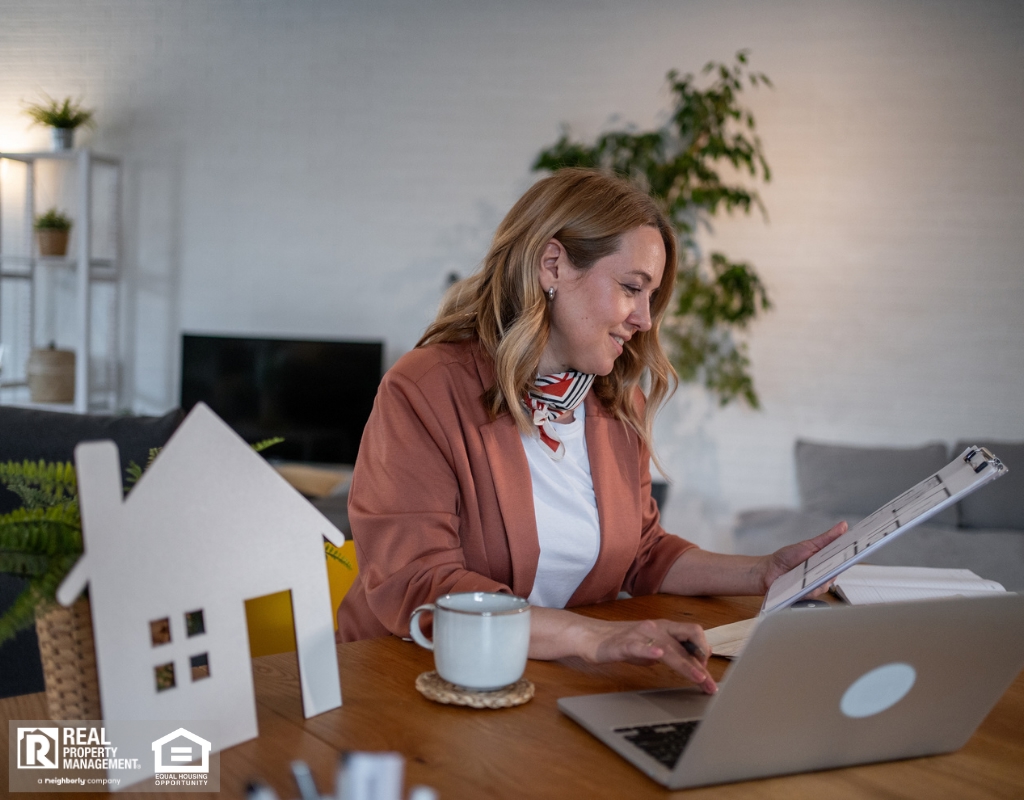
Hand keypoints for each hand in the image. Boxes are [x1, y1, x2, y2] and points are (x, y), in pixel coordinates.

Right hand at [587, 618, 717, 694]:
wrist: (591, 637)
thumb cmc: (623, 642)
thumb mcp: (653, 647)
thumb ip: (673, 651)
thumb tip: (697, 661)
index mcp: (665, 627)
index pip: (693, 636)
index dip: (705, 654)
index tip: (710, 674)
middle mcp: (656, 627)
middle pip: (687, 640)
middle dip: (702, 663)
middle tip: (710, 684)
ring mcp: (640, 634)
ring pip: (669, 647)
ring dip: (686, 664)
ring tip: (698, 677)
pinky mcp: (623, 644)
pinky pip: (638, 646)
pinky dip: (650, 650)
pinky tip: (658, 655)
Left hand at [759, 521, 847, 595]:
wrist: (768, 570)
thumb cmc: (787, 557)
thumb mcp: (808, 545)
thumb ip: (827, 538)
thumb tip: (844, 525)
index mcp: (826, 561)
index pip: (844, 559)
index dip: (851, 555)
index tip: (857, 549)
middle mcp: (823, 574)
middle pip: (837, 572)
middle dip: (838, 566)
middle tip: (837, 560)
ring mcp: (816, 585)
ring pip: (827, 583)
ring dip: (821, 577)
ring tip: (814, 571)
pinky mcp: (808, 594)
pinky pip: (815, 592)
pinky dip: (811, 586)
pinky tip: (806, 582)